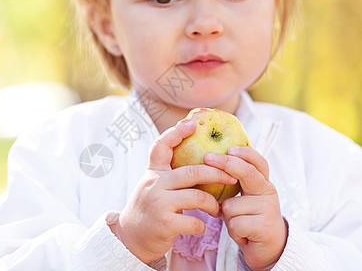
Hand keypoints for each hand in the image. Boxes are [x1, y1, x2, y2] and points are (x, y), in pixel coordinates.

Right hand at [109, 120, 237, 263]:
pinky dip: (202, 225)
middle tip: (232, 177)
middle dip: (217, 173)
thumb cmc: (149, 209)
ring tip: (217, 208)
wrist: (130, 238)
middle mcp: (154, 184)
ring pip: (197, 197)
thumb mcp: (153, 186)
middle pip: (192, 172)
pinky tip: (201, 226)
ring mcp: (159, 204)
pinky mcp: (165, 224)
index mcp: (152, 173)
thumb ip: (169, 175)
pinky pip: (195, 222)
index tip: (192, 124)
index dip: (176, 132)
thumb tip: (198, 160)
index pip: (161, 146)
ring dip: (213, 204)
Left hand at [204, 147, 287, 269]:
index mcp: (262, 182)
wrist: (267, 248)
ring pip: (231, 205)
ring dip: (227, 217)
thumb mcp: (240, 199)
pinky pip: (235, 223)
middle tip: (207, 157)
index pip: (257, 162)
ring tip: (237, 223)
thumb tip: (204, 167)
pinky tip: (242, 234)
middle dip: (225, 164)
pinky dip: (233, 231)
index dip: (244, 153)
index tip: (229, 148)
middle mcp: (268, 191)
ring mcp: (268, 208)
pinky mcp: (265, 226)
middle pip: (247, 173)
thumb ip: (230, 185)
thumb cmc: (247, 219)